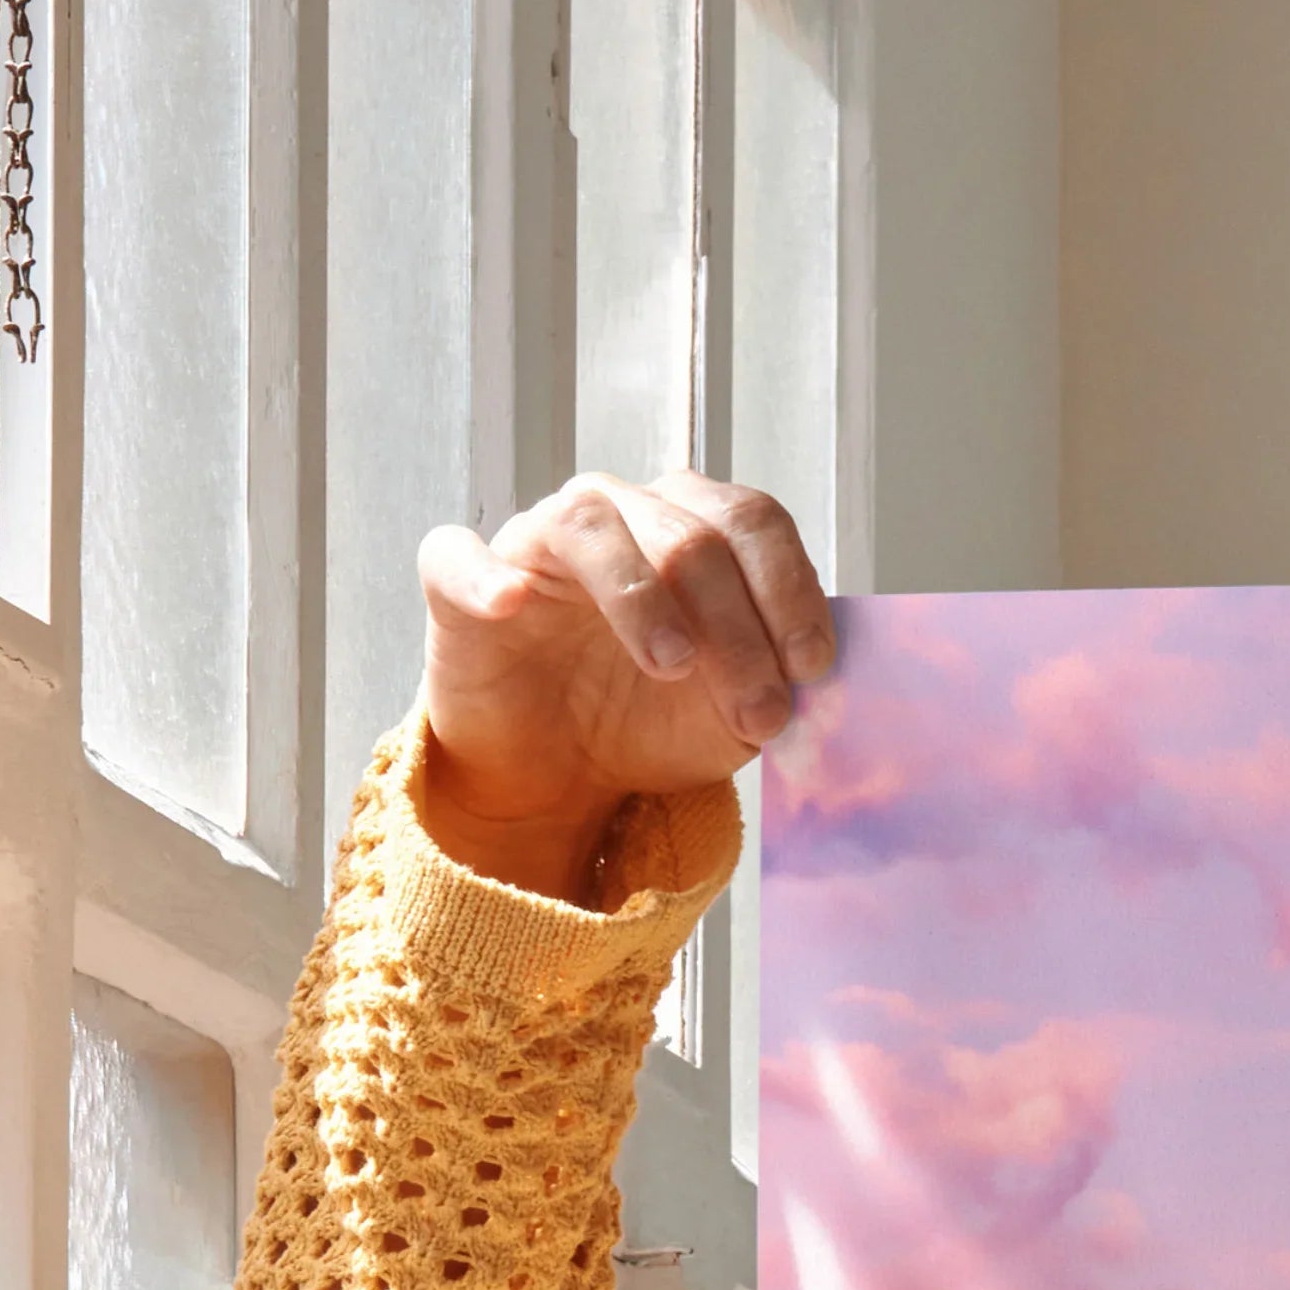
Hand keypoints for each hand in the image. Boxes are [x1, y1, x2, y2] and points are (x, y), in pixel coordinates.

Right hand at [413, 473, 832, 901]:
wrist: (563, 774)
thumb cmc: (652, 721)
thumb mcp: (736, 714)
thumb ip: (782, 684)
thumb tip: (831, 685)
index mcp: (694, 530)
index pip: (752, 522)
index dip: (790, 590)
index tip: (813, 667)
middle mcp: (621, 516)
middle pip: (689, 535)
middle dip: (739, 629)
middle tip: (760, 713)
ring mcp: (538, 542)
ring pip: (592, 527)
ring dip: (642, 597)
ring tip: (671, 666)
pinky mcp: (461, 583)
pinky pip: (458, 556)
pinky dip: (484, 575)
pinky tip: (510, 604)